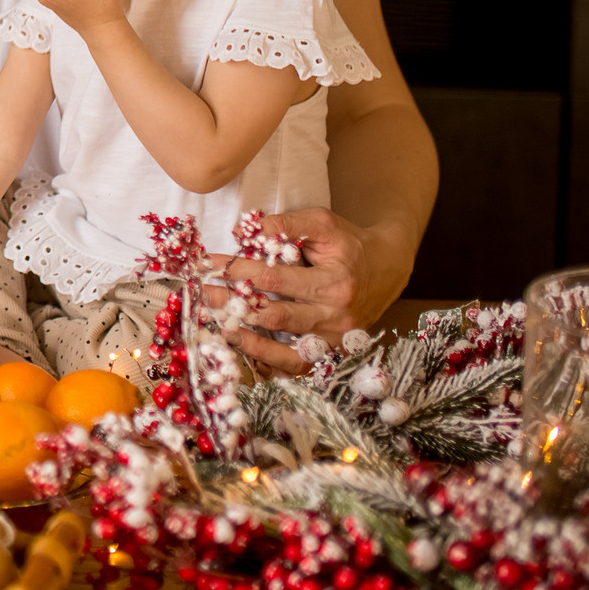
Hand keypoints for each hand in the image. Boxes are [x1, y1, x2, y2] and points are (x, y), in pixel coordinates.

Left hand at [210, 207, 401, 373]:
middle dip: (232, 304)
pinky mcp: (333, 355)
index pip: (275, 278)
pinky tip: (244, 348)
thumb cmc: (348, 244)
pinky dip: (268, 360)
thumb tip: (244, 230)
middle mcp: (336, 316)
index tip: (209, 264)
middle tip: (201, 295)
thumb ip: (286, 224)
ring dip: (245, 337)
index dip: (238, 271)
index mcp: (335, 282)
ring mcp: (336, 340)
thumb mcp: (322, 223)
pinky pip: (296, 366)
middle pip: (275, 315)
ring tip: (216, 325)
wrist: (387, 268)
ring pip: (284, 349)